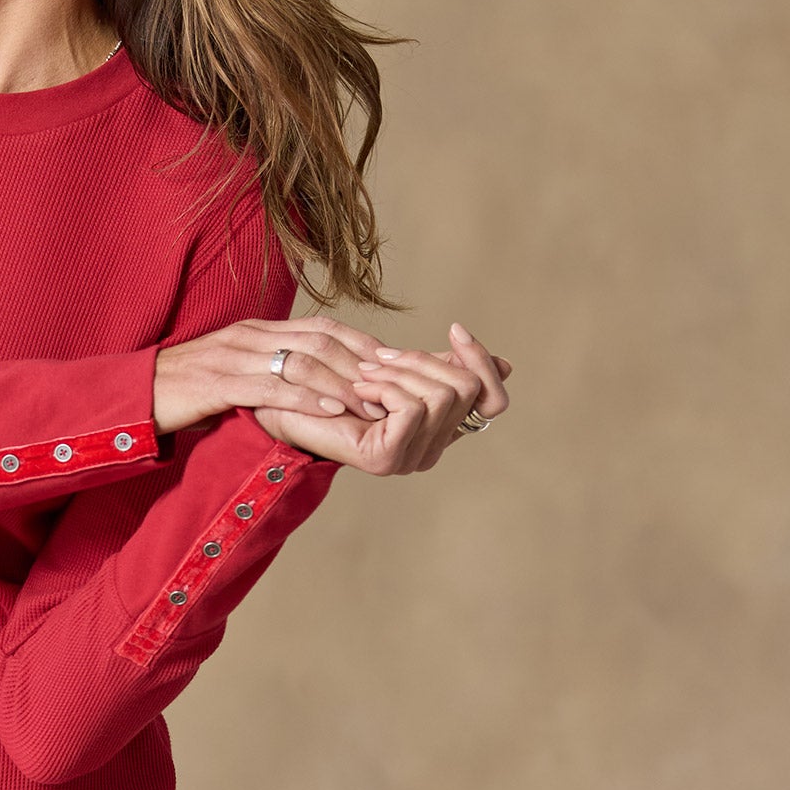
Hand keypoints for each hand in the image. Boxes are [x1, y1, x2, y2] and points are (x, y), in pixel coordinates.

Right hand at [153, 314, 400, 433]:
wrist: (134, 395)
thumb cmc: (184, 390)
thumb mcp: (232, 371)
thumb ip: (268, 372)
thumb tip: (311, 388)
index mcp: (256, 329)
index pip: (321, 327)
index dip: (360, 344)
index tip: (391, 364)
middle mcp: (249, 336)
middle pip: (319, 340)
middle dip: (360, 364)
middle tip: (393, 388)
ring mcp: (232, 357)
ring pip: (300, 362)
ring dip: (341, 384)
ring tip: (370, 404)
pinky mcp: (216, 384)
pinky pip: (270, 388)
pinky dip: (305, 399)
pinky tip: (330, 412)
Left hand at [252, 321, 512, 474]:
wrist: (282, 404)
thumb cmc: (334, 384)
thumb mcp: (398, 369)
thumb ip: (443, 367)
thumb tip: (506, 363)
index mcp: (441, 428)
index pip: (494, 400)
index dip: (480, 361)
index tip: (454, 329)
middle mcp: (433, 449)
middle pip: (468, 390)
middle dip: (425, 361)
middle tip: (383, 358)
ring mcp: (411, 457)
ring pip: (442, 396)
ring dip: (401, 372)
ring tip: (366, 372)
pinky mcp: (387, 459)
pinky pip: (412, 409)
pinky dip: (387, 388)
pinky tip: (360, 387)